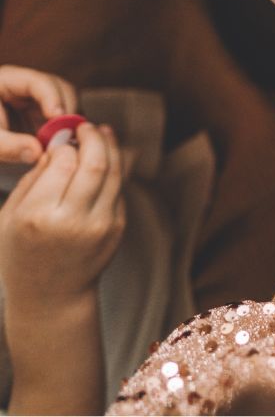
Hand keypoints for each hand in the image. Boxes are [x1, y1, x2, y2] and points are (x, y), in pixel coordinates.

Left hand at [0, 65, 76, 163]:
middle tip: (66, 135)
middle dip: (66, 112)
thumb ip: (8, 146)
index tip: (57, 118)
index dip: (52, 98)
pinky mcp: (40, 116)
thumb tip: (37, 152)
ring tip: (61, 143)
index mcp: (7, 80)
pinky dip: (63, 133)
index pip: (38, 82)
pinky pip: (60, 121)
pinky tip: (58, 147)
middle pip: (60, 89)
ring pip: (66, 104)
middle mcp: (26, 87)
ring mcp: (35, 101)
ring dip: (67, 124)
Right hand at [0, 124, 125, 303]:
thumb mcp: (8, 216)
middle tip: (88, 125)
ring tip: (103, 132)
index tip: (64, 136)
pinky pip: (119, 189)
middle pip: (95, 165)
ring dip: (111, 148)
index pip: (62, 164)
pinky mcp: (117, 229)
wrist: (51, 294)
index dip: (66, 144)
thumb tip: (58, 145)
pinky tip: (108, 157)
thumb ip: (33, 179)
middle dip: (94, 138)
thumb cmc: (21, 251)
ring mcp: (100, 226)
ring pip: (114, 174)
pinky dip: (116, 168)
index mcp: (39, 216)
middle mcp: (73, 221)